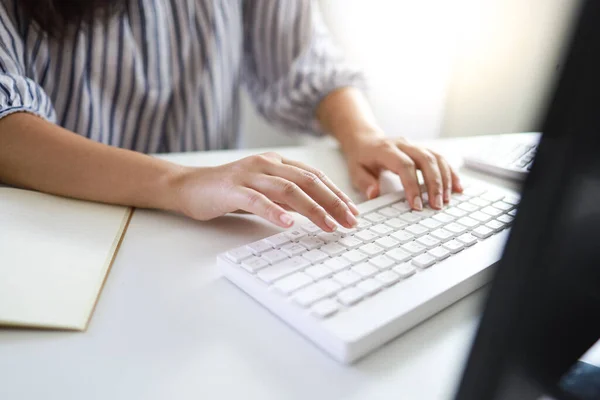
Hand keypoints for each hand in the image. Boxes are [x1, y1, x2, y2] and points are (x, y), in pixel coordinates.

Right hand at [173, 152, 359, 231]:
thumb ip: (286, 197)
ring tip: (329, 225)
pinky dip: (274, 212)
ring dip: (313, 209)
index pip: (314, 176)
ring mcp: (249, 175)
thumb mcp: (264, 191)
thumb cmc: (228, 191)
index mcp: (276, 163)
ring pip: (288, 189)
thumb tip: (316, 210)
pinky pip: (257, 200)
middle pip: (308, 181)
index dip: (336, 193)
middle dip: (333, 202)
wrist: (189, 187)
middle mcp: (266, 164)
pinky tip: (288, 224)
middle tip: (350, 221)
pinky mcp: (232, 189)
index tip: (353, 211)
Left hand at [342, 134, 462, 209]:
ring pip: (436, 158)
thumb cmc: (361, 158)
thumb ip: (364, 182)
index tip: (416, 205)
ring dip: (445, 179)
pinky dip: (451, 173)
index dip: (412, 185)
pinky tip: (457, 187)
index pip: (404, 166)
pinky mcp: (423, 150)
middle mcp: (404, 145)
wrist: (365, 139)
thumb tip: (374, 193)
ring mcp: (415, 146)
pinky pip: (441, 159)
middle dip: (434, 184)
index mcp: (386, 150)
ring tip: (448, 199)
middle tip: (437, 205)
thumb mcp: (355, 171)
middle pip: (426, 160)